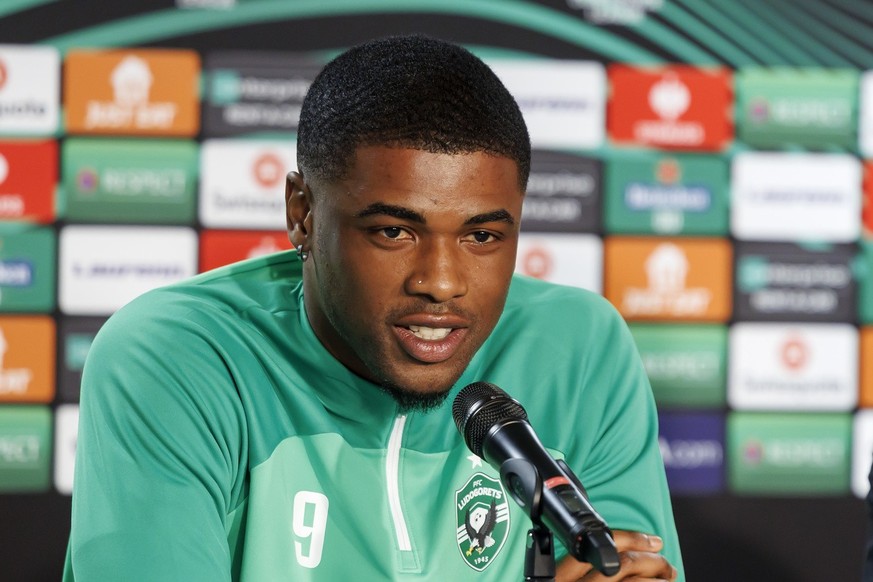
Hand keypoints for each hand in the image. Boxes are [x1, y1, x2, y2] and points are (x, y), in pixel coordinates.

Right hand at [555, 530, 677, 581]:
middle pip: (622, 564)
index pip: (601, 546)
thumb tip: (620, 555)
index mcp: (561, 576)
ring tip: (668, 579)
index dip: (633, 539)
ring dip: (659, 581)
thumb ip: (577, 570)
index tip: (655, 541)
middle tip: (668, 565)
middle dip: (653, 561)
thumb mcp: (561, 580)